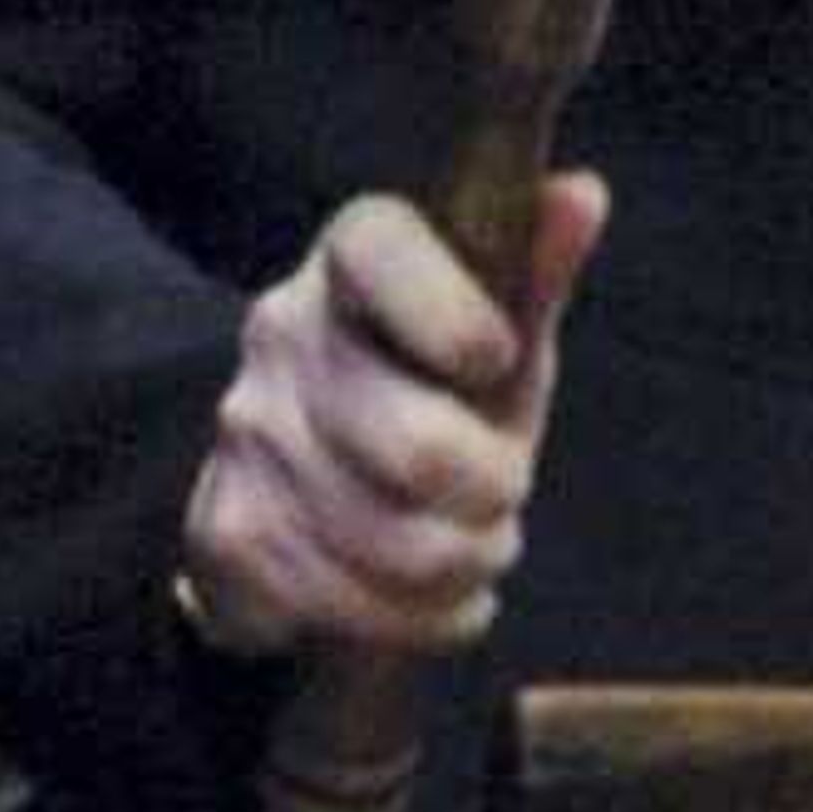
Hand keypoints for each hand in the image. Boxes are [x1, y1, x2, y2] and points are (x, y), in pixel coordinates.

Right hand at [174, 174, 605, 657]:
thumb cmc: (427, 393)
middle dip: (493, 492)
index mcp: (352, 262)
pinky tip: (416, 590)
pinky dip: (420, 618)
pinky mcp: (229, 532)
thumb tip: (583, 193)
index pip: (382, 248)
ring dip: (464, 563)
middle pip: (420, 449)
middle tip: (498, 489)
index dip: (451, 312)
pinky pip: (361, 607)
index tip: (494, 357)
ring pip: (401, 548)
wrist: (297, 493)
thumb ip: (533, 276)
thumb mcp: (494, 338)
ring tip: (462, 542)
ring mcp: (247, 435)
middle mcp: (282, 332)